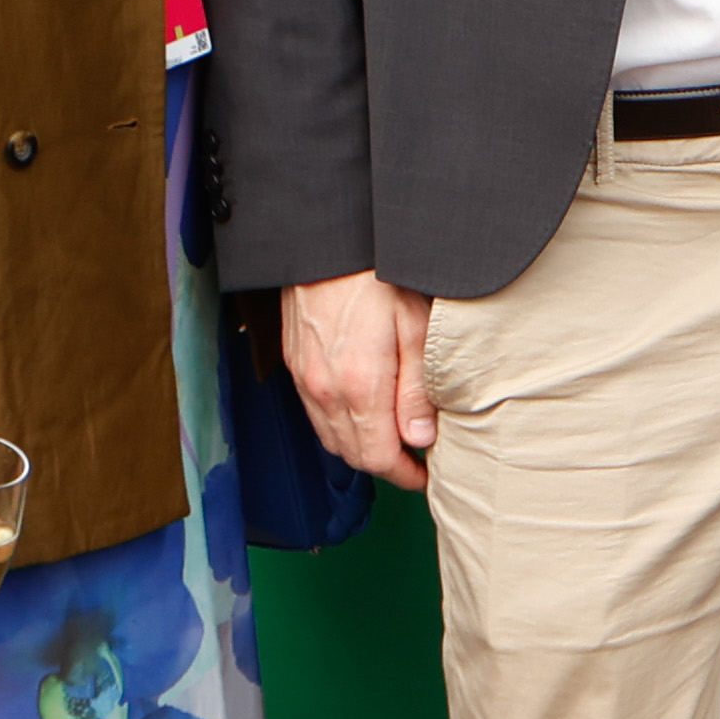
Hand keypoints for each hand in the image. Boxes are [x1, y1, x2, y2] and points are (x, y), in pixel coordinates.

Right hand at [281, 272, 436, 485]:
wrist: (327, 242)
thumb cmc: (377, 277)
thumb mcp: (416, 328)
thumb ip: (417, 390)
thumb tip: (419, 439)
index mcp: (359, 386)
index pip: (378, 458)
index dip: (404, 475)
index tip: (425, 475)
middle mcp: (324, 391)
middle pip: (353, 455)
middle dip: (386, 465)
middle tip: (416, 458)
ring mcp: (304, 379)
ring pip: (331, 439)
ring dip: (361, 448)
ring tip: (393, 438)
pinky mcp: (294, 366)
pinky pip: (315, 415)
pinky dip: (339, 426)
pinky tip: (362, 413)